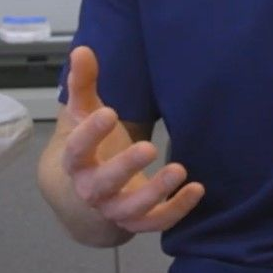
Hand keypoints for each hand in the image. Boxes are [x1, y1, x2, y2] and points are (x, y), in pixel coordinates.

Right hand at [60, 47, 204, 233]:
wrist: (85, 194)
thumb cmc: (90, 146)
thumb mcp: (83, 114)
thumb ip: (83, 84)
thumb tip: (82, 49)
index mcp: (75, 162)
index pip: (77, 150)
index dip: (91, 134)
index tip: (109, 113)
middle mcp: (92, 190)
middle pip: (103, 184)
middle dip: (125, 168)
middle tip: (148, 147)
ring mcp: (114, 209)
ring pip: (132, 209)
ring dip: (156, 192)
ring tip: (180, 169)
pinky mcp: (136, 221)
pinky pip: (156, 222)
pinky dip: (176, 210)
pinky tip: (196, 189)